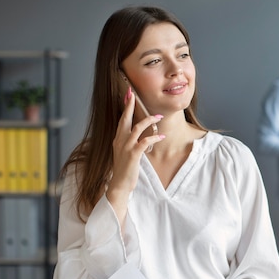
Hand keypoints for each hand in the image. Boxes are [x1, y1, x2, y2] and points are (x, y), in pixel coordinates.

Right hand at [106, 87, 164, 219]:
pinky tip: (161, 136)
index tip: (128, 94)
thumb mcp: (125, 151)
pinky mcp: (132, 155)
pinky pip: (144, 142)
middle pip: (124, 119)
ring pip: (136, 128)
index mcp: (118, 139)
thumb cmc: (125, 168)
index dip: (125, 106)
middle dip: (129, 105)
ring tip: (158, 117)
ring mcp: (125, 147)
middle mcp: (120, 140)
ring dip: (148, 121)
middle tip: (133, 94)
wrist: (120, 184)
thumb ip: (129, 141)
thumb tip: (137, 132)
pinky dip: (153, 137)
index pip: (121, 119)